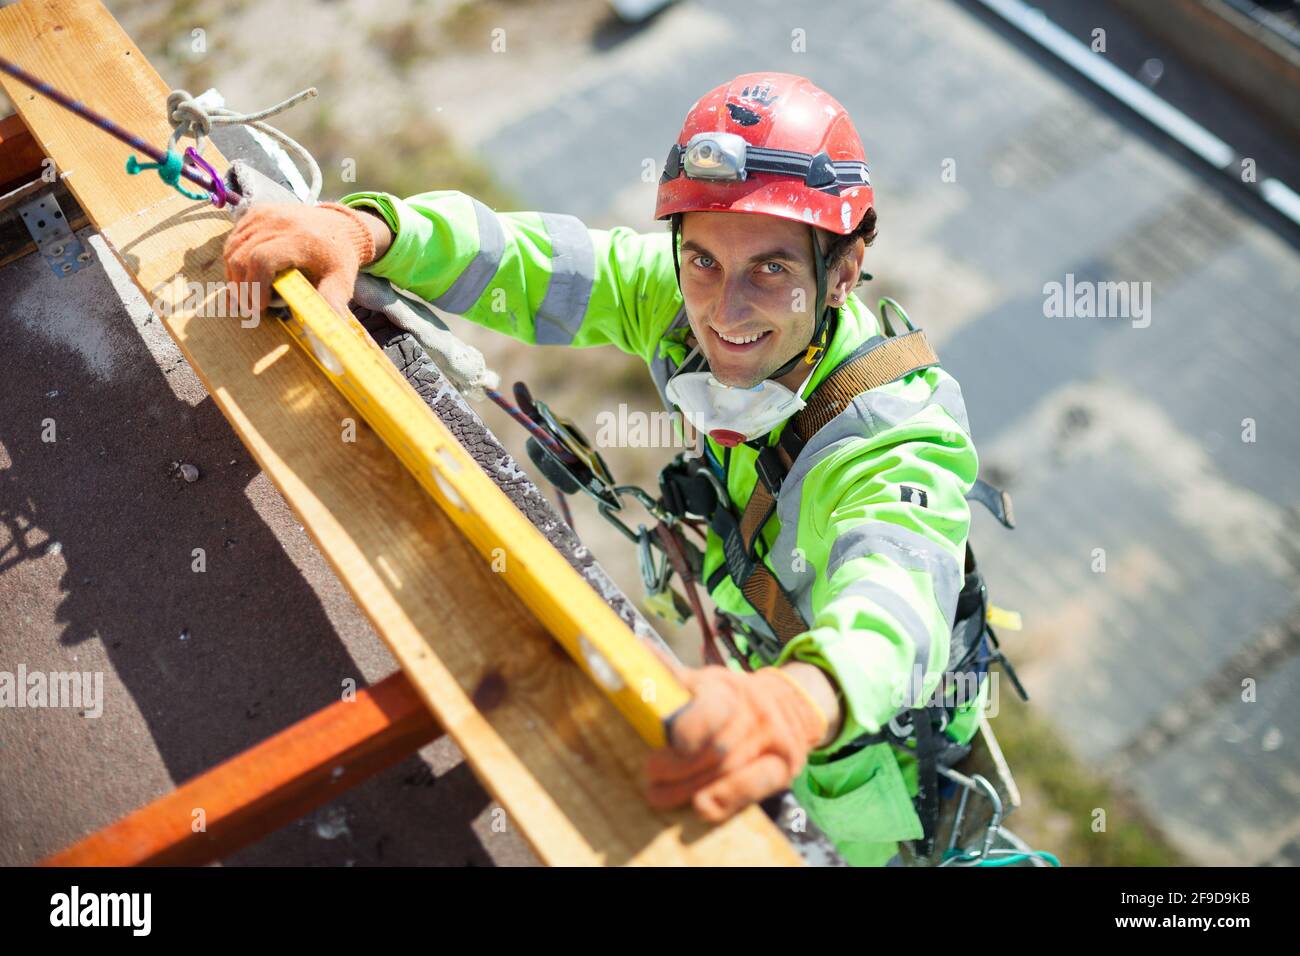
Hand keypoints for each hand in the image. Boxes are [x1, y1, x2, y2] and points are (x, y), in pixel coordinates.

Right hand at [223, 202, 377, 319]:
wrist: (339, 226)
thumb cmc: (338, 258)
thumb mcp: (341, 282)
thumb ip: (331, 304)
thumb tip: (330, 334)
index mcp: (298, 238)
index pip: (261, 261)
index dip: (255, 287)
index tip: (260, 308)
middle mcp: (276, 222)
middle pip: (241, 257)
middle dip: (241, 289)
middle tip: (251, 309)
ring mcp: (263, 214)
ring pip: (232, 250)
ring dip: (234, 277)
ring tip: (248, 297)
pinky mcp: (255, 213)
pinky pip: (233, 240)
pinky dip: (234, 261)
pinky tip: (247, 278)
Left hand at [645, 664, 829, 822]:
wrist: (791, 702)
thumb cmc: (734, 697)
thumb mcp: (706, 680)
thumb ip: (672, 674)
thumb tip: (636, 648)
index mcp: (727, 689)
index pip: (710, 711)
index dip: (688, 730)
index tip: (667, 741)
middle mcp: (753, 713)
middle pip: (714, 750)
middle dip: (676, 767)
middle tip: (651, 772)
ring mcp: (773, 740)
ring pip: (729, 771)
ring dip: (689, 788)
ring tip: (659, 794)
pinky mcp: (784, 766)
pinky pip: (756, 785)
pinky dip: (727, 799)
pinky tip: (703, 806)